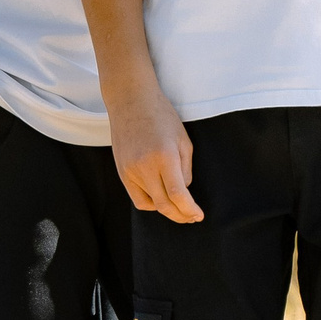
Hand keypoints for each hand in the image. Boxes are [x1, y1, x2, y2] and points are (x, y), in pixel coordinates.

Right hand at [107, 84, 200, 222]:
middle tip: (191, 217)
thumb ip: (185, 169)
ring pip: (151, 204)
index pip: (178, 194)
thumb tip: (183, 191)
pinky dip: (151, 203)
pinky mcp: (122, 172)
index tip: (198, 215)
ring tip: (178, 207)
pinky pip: (137, 198)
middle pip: (164, 204)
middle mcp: (145, 166)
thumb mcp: (183, 140)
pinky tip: (161, 199)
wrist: (130, 102)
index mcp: (164, 156)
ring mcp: (130, 171)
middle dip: (181, 215)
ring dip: (167, 209)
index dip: (189, 209)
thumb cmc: (161, 116)